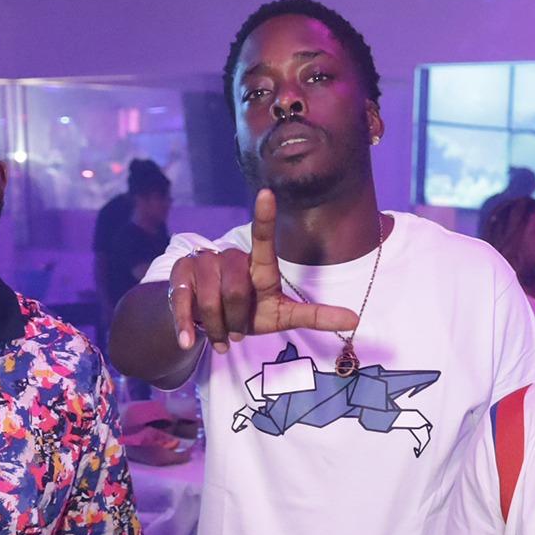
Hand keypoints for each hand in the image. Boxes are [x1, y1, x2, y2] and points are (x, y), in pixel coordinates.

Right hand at [166, 188, 360, 354]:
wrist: (202, 323)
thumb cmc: (247, 314)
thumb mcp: (281, 316)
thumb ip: (314, 315)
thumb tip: (355, 319)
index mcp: (257, 264)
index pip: (262, 239)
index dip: (264, 217)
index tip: (266, 193)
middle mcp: (229, 256)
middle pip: (235, 290)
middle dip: (237, 320)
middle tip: (236, 331)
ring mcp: (202, 263)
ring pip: (211, 300)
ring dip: (217, 328)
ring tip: (220, 335)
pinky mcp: (179, 275)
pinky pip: (184, 302)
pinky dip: (187, 326)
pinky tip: (188, 341)